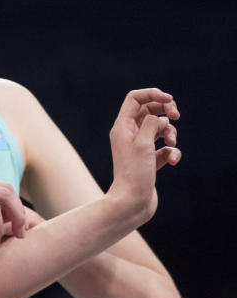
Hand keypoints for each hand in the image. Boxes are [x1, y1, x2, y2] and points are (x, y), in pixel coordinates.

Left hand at [107, 88, 180, 223]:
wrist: (131, 202)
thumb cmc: (134, 173)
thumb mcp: (143, 143)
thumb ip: (152, 124)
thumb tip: (161, 117)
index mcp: (122, 127)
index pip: (135, 99)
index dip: (153, 94)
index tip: (170, 99)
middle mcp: (128, 135)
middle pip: (149, 111)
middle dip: (166, 111)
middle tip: (176, 115)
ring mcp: (139, 148)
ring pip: (160, 129)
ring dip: (171, 133)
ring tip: (172, 144)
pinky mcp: (149, 161)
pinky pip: (164, 148)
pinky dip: (171, 152)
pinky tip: (171, 161)